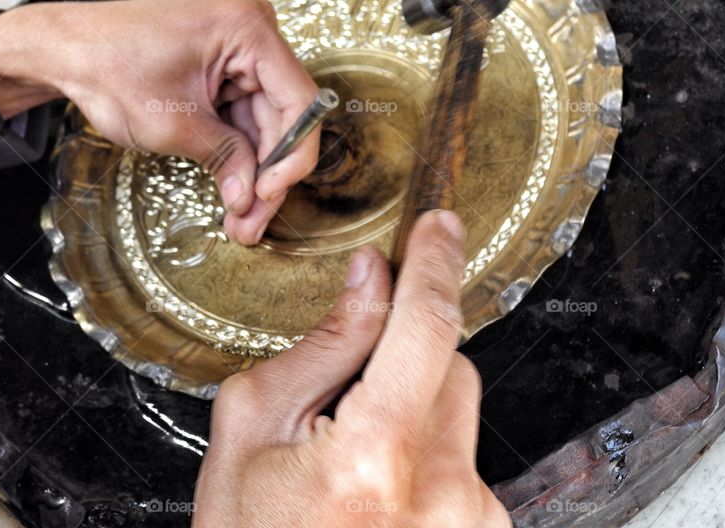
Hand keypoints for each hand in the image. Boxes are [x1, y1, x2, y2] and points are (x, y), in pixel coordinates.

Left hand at [0, 0, 319, 243]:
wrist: (67, 49)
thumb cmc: (110, 65)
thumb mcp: (172, 122)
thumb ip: (222, 157)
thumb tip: (251, 197)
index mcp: (250, 32)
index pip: (299, 101)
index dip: (292, 155)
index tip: (268, 194)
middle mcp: (255, 39)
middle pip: (284, 119)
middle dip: (268, 176)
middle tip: (251, 225)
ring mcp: (241, 58)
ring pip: (264, 128)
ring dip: (253, 176)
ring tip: (240, 223)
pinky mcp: (226, 77)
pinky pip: (244, 123)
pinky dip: (238, 159)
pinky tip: (233, 196)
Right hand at [193, 211, 510, 527]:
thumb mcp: (252, 433)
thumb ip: (322, 346)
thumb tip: (369, 279)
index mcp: (373, 459)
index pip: (425, 327)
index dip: (435, 262)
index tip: (439, 226)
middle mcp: (442, 493)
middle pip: (451, 364)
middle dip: (407, 356)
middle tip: (347, 395)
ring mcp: (472, 520)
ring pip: (459, 410)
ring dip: (416, 410)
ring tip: (356, 465)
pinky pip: (465, 456)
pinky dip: (429, 454)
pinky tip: (381, 493)